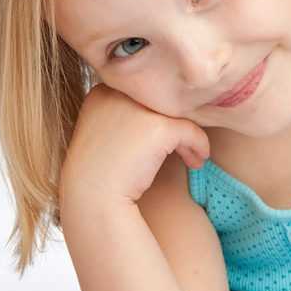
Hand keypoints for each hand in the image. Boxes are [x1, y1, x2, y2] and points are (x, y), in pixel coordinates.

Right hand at [59, 83, 210, 205]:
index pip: (142, 94)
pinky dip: (198, 146)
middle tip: (183, 147)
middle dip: (174, 124)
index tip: (161, 138)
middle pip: (161, 101)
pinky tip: (196, 162)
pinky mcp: (159, 128)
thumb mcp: (103, 133)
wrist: (93, 198)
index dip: (156, 115)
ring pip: (178, 114)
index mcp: (103, 91)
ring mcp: (139, 108)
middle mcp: (121, 93)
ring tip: (191, 156)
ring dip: (188, 136)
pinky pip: (191, 131)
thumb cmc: (98, 172)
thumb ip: (124, 115)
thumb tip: (159, 112)